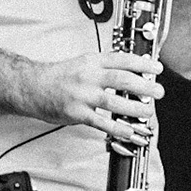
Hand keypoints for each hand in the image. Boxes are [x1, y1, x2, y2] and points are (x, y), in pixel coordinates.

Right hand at [34, 50, 163, 145]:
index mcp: (92, 61)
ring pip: (114, 102)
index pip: (122, 59)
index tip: (157, 68)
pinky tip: (129, 131)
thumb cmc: (60, 76)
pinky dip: (117, 128)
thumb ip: (106, 67)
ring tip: (148, 112)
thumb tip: (134, 72)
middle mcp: (89, 76)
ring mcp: (83, 96)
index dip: (142, 63)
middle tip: (159, 92)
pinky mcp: (77, 113)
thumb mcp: (84, 63)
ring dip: (135, 108)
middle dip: (144, 86)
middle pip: (121, 79)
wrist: (32, 87)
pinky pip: (101, 122)